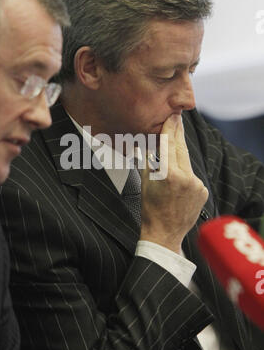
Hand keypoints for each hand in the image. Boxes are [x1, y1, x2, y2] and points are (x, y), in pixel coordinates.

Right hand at [140, 114, 208, 253]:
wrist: (164, 233)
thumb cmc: (150, 209)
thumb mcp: (146, 182)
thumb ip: (150, 161)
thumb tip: (151, 144)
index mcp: (168, 175)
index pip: (169, 145)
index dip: (170, 129)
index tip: (172, 116)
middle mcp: (186, 178)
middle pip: (182, 149)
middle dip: (178, 133)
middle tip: (177, 118)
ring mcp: (197, 185)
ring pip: (187, 162)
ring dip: (180, 155)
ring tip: (175, 145)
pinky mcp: (203, 191)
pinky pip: (193, 176)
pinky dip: (186, 173)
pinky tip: (179, 179)